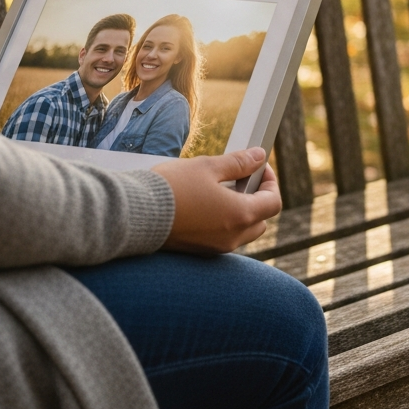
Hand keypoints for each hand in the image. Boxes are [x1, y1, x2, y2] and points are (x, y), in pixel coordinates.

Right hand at [151, 147, 281, 254]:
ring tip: (219, 189)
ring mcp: (215, 248)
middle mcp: (232, 237)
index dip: (270, 181)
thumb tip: (258, 156)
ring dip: (239, 210)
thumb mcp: (208, 167)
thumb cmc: (171, 188)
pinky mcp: (199, 251)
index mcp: (240, 215)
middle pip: (260, 219)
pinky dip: (223, 222)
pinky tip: (204, 205)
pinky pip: (222, 238)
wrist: (134, 214)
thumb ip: (238, 162)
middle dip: (256, 197)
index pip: (273, 202)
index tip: (259, 167)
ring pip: (242, 230)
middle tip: (240, 177)